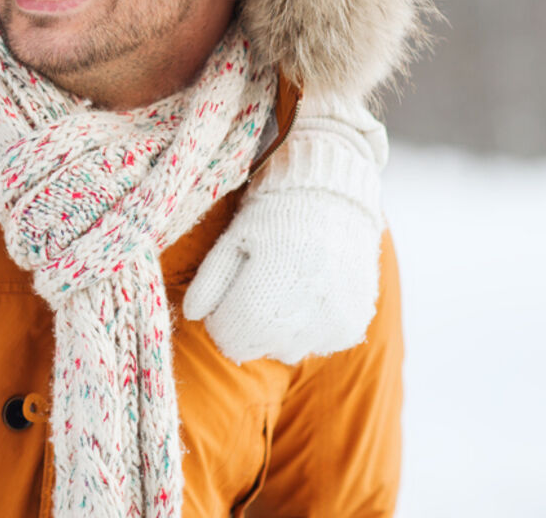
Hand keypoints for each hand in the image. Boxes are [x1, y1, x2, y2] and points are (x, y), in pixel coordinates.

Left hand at [183, 93, 387, 364]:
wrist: (334, 195)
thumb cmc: (273, 214)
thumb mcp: (232, 238)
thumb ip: (209, 280)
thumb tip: (192, 316)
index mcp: (268, 288)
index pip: (229, 336)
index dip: (218, 321)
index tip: (223, 300)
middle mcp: (304, 311)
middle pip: (257, 348)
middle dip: (245, 327)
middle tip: (252, 291)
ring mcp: (333, 321)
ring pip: (287, 351)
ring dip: (276, 332)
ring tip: (281, 290)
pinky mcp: (353, 324)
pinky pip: (318, 345)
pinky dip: (307, 329)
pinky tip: (308, 295)